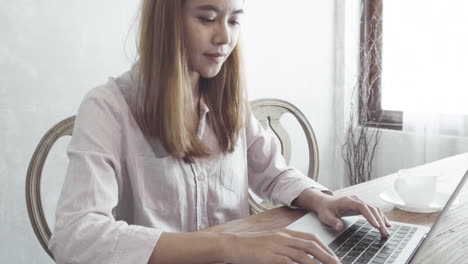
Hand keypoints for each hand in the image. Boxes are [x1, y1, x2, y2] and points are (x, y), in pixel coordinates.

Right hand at [223, 229, 340, 263]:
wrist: (232, 245)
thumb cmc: (250, 246)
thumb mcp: (270, 242)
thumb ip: (285, 246)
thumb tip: (301, 255)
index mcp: (284, 233)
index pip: (310, 238)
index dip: (325, 247)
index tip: (334, 257)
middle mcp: (283, 238)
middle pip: (311, 246)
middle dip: (327, 256)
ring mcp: (277, 247)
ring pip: (303, 256)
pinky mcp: (270, 257)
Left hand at [316, 195, 390, 236]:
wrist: (325, 202)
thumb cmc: (325, 209)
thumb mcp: (325, 216)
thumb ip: (332, 221)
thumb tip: (339, 227)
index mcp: (347, 201)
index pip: (362, 207)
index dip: (370, 216)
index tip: (376, 226)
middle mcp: (356, 200)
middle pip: (371, 209)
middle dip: (379, 221)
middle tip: (385, 233)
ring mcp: (360, 202)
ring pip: (374, 210)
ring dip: (382, 220)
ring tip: (386, 232)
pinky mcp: (362, 206)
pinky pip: (373, 211)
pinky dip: (380, 217)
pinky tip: (386, 224)